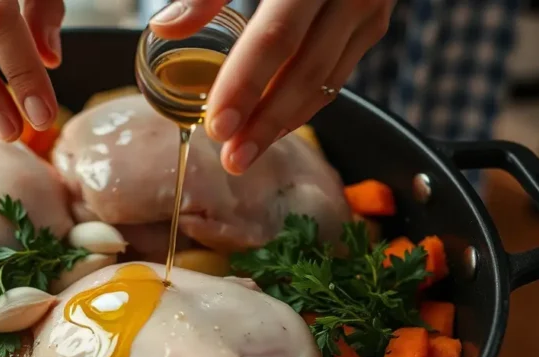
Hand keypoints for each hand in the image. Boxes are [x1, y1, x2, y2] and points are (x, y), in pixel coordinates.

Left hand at [150, 0, 394, 174]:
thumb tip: (164, 29)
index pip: (275, 39)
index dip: (245, 85)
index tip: (217, 126)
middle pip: (304, 71)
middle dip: (266, 122)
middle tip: (232, 159)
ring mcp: (368, 9)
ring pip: (326, 81)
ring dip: (285, 122)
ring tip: (247, 153)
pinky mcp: (374, 23)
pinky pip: (338, 75)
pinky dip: (305, 103)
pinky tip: (275, 125)